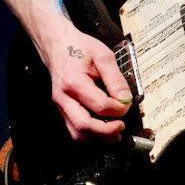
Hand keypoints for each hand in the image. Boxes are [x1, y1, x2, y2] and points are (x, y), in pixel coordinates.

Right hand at [39, 16, 133, 140]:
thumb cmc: (78, 47)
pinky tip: (103, 132)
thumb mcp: (103, 55)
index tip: (127, 104)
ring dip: (98, 139)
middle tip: (121, 127)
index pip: (99, 105)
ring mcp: (61, 106)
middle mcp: (63, 97)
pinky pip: (74, 131)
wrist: (57, 45)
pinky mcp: (62, 110)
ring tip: (115, 134)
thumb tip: (125, 99)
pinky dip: (90, 136)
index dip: (118, 109)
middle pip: (85, 126)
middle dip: (107, 132)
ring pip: (77, 134)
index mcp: (74, 82)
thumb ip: (116, 78)